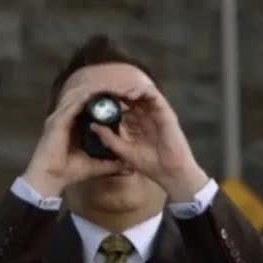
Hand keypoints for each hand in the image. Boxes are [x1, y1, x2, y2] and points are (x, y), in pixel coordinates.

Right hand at [21, 85, 124, 195]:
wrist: (50, 179)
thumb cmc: (69, 172)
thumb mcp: (97, 166)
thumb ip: (112, 164)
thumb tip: (130, 167)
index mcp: (73, 124)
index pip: (90, 106)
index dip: (106, 100)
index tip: (124, 99)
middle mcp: (65, 117)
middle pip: (85, 96)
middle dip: (104, 91)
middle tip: (123, 88)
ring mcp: (59, 117)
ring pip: (80, 96)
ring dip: (97, 90)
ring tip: (115, 87)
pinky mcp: (57, 121)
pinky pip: (73, 103)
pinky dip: (86, 97)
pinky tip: (100, 93)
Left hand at [88, 82, 208, 200]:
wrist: (170, 173)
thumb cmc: (150, 165)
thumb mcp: (124, 151)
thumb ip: (109, 138)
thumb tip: (92, 126)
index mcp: (136, 125)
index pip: (121, 106)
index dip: (109, 101)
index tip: (95, 99)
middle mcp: (146, 116)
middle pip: (130, 96)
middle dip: (116, 91)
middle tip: (101, 89)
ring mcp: (156, 114)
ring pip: (140, 92)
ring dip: (126, 88)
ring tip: (113, 89)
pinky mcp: (166, 113)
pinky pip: (153, 94)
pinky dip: (140, 90)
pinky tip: (128, 94)